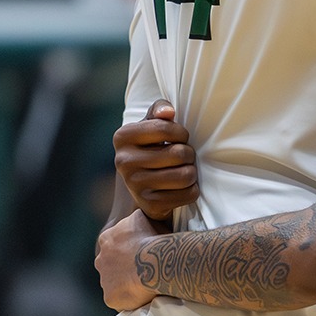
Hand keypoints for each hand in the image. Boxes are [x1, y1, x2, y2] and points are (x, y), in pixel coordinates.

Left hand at [96, 210, 170, 309]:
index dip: (129, 249)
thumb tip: (138, 220)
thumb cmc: (154, 239)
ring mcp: (104, 280)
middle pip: (111, 265)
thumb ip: (135, 222)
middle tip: (143, 270)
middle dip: (123, 267)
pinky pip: (120, 299)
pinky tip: (143, 296)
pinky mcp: (110, 297)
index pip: (114, 245)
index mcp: (107, 238)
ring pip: (114, 283)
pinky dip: (129, 298)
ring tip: (145, 284)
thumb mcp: (144, 218)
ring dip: (126, 283)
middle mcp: (100, 259)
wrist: (156, 262)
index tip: (142, 253)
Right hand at [115, 99, 197, 221]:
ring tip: (184, 169)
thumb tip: (168, 111)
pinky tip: (182, 187)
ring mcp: (135, 185)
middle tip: (184, 157)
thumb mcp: (150, 125)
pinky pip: (188, 194)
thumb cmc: (152, 147)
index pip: (165, 128)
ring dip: (192, 172)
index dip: (181, 132)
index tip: (180, 137)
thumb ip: (158, 111)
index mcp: (122, 137)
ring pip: (186, 175)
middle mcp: (123, 161)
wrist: (144, 186)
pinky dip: (192, 190)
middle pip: (180, 153)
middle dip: (189, 154)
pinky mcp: (149, 205)